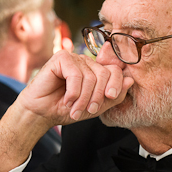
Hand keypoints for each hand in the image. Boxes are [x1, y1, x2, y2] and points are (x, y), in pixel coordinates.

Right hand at [0, 51, 133, 171]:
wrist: (42, 113)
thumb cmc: (66, 109)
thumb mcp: (95, 107)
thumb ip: (113, 96)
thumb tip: (130, 80)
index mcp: (95, 70)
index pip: (115, 70)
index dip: (116, 84)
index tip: (110, 97)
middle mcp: (86, 62)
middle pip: (104, 74)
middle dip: (97, 96)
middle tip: (88, 111)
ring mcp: (73, 58)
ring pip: (90, 77)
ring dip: (83, 98)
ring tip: (74, 110)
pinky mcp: (61, 58)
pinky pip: (76, 74)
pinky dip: (73, 92)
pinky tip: (67, 100)